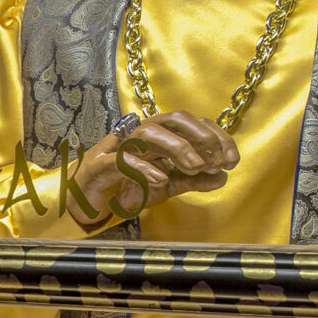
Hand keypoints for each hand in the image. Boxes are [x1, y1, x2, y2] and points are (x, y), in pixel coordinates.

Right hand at [72, 110, 237, 222]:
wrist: (85, 199)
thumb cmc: (125, 185)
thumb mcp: (167, 184)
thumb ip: (193, 180)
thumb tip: (223, 177)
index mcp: (159, 136)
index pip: (192, 124)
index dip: (216, 137)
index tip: (233, 159)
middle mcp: (141, 135)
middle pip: (173, 119)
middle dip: (200, 135)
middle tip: (217, 160)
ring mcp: (120, 147)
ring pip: (148, 133)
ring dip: (176, 147)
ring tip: (194, 168)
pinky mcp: (102, 165)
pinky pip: (122, 160)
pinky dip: (143, 167)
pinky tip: (162, 178)